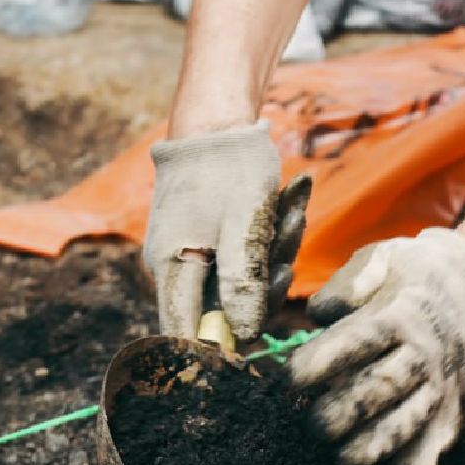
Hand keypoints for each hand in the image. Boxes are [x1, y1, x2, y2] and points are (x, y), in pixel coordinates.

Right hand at [143, 122, 310, 340]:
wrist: (222, 118)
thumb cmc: (228, 168)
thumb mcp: (243, 227)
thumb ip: (242, 283)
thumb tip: (245, 335)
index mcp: (174, 268)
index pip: (186, 332)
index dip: (219, 347)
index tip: (256, 341)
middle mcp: (179, 266)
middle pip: (224, 309)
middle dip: (266, 285)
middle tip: (286, 252)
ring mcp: (197, 252)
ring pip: (245, 280)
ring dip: (277, 251)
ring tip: (291, 208)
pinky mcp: (216, 238)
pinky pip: (249, 255)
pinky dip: (274, 234)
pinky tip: (291, 198)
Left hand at [289, 228, 464, 464]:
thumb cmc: (409, 275)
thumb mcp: (381, 257)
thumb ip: (349, 282)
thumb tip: (322, 310)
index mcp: (400, 313)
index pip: (360, 340)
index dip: (323, 362)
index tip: (292, 380)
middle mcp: (423, 354)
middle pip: (383, 389)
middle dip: (342, 412)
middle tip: (311, 425)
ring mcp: (439, 389)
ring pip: (408, 427)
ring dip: (373, 451)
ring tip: (342, 462)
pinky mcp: (449, 416)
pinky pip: (431, 455)